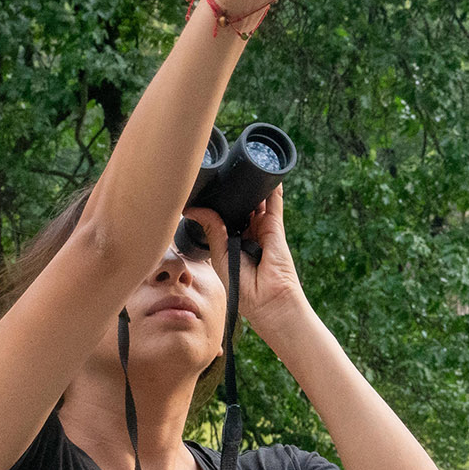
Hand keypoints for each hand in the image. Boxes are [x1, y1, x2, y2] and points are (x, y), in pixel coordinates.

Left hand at [188, 187, 307, 327]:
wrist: (268, 301)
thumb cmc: (243, 287)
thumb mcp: (220, 255)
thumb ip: (212, 230)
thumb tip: (194, 209)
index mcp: (231, 243)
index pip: (222, 217)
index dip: (214, 204)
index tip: (201, 188)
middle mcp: (247, 235)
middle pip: (238, 207)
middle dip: (230, 193)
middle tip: (218, 174)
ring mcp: (262, 230)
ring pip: (254, 203)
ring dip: (249, 188)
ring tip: (238, 167)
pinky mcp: (274, 228)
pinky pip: (273, 204)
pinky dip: (271, 189)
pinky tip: (267, 173)